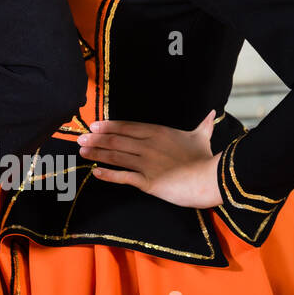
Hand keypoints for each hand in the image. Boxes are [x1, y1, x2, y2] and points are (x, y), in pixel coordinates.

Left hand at [77, 110, 221, 207]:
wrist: (213, 178)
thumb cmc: (207, 158)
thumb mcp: (202, 137)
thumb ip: (203, 125)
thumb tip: (213, 112)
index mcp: (158, 133)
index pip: (127, 127)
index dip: (108, 126)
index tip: (94, 125)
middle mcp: (148, 146)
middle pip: (116, 140)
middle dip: (96, 139)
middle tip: (80, 138)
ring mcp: (147, 164)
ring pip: (116, 156)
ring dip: (96, 153)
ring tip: (82, 151)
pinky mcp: (148, 182)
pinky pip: (123, 177)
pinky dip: (108, 175)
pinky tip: (95, 173)